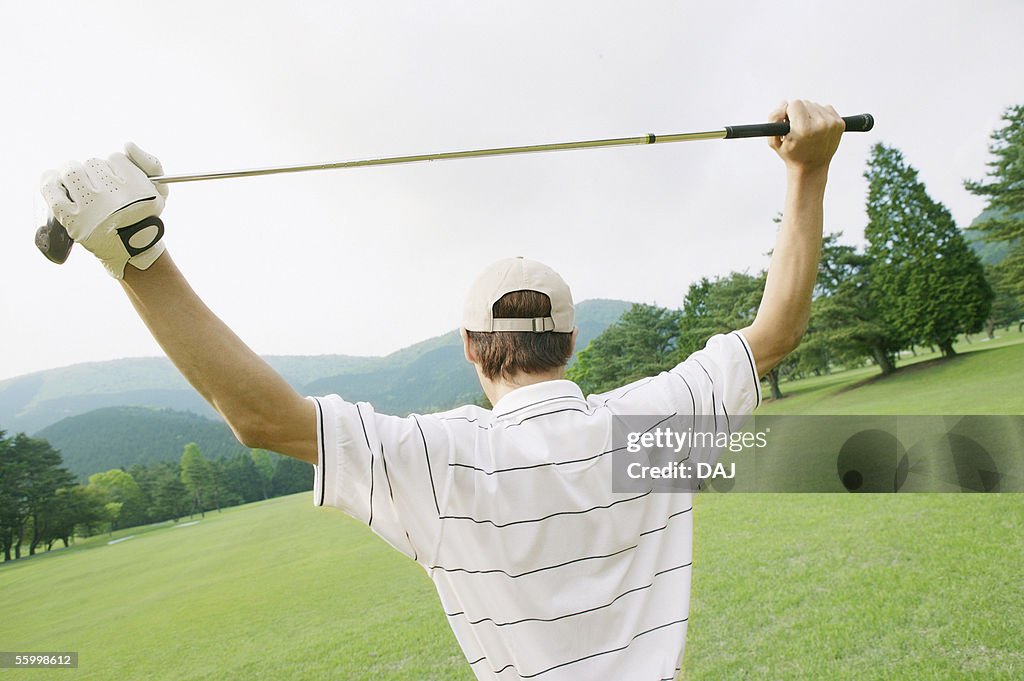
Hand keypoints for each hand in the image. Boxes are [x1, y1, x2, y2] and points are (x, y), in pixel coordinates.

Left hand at [40, 143, 167, 278]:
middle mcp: (115, 196)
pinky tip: (55, 182)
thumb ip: (150, 162)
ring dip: (74, 174)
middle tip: (99, 187)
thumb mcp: (160, 190)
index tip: (117, 181)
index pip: (116, 158)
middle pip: (93, 163)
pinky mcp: (72, 218)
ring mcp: (91, 207)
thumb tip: (126, 144)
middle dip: (95, 173)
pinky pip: (52, 188)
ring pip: (72, 171)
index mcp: (138, 187)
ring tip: (79, 185)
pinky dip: (50, 181)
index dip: (115, 168)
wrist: (131, 251)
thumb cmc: (144, 217)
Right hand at [767, 100, 844, 173]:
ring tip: (807, 130)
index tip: (789, 122)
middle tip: (798, 128)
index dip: (788, 111)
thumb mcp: (774, 141)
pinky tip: (816, 128)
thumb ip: (773, 119)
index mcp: (804, 129)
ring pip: (815, 105)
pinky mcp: (840, 123)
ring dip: (809, 114)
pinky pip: (826, 108)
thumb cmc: (792, 155)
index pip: (795, 103)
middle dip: (799, 113)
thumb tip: (783, 102)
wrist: (812, 168)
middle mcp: (820, 125)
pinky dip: (820, 115)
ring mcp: (832, 124)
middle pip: (805, 102)